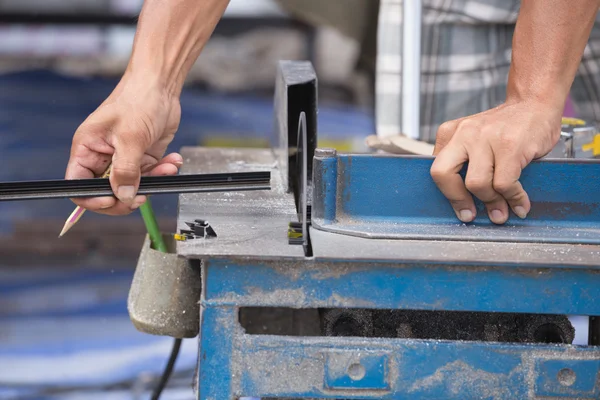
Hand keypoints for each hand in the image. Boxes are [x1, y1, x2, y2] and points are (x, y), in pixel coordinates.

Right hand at [65, 73, 182, 214]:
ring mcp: (123, 159)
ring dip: (152, 182)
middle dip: (127, 195)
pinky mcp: (142, 158)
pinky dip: (163, 173)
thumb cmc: (138, 101)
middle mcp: (102, 156)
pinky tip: (173, 161)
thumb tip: (123, 197)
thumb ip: (126, 170)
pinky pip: (150, 177)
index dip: (91, 198)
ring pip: (132, 186)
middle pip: (106, 192)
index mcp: (86, 149)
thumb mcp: (130, 137)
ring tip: (167, 168)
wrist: (161, 86)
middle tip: (143, 195)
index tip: (111, 201)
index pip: (78, 184)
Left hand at [430, 100, 561, 223]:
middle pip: (442, 174)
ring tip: (502, 210)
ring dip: (492, 203)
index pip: (436, 170)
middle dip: (457, 199)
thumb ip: (465, 163)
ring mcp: (486, 138)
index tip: (462, 210)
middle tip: (471, 214)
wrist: (535, 103)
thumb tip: (465, 202)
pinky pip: (504, 184)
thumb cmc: (507, 128)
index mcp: (450, 133)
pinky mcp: (510, 146)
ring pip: (476, 184)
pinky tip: (520, 203)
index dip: (448, 195)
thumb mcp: (476, 139)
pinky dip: (514, 199)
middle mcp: (464, 134)